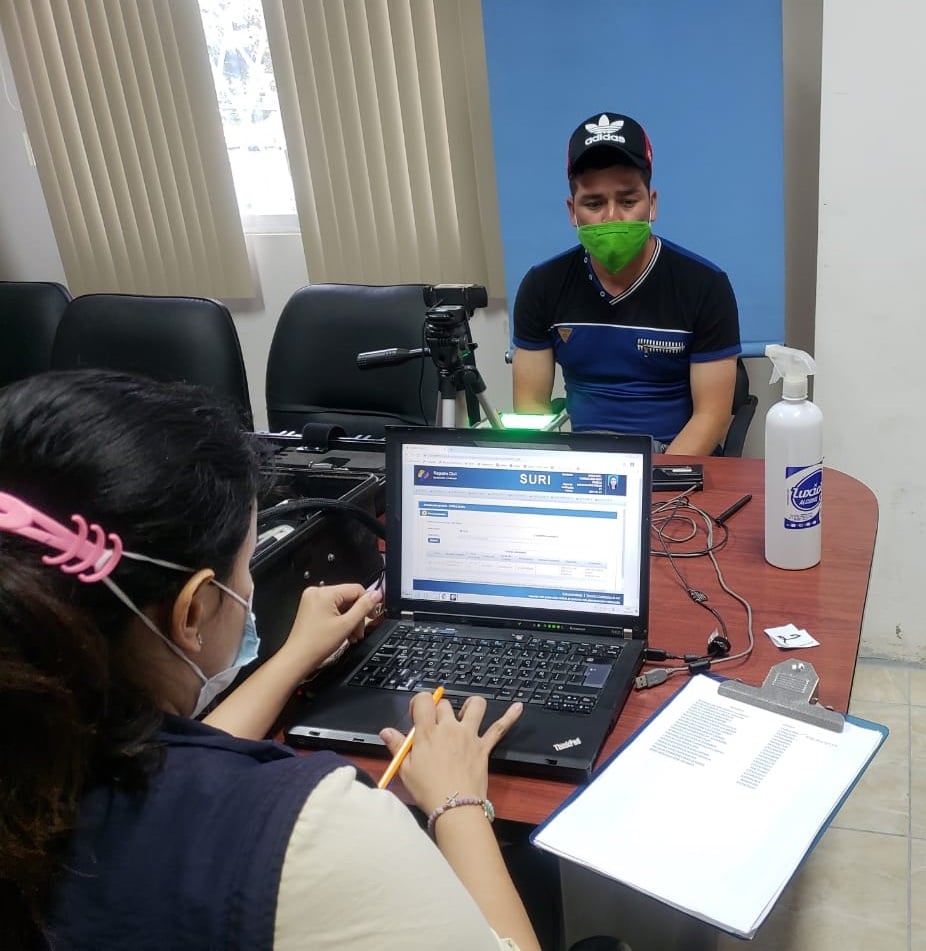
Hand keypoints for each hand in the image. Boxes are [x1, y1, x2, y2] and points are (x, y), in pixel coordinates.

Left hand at [279, 583, 382, 677]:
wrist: (298, 658)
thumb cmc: (316, 644)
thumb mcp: (346, 624)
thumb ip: (364, 607)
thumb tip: (376, 595)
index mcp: (324, 593)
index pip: (356, 589)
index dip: (367, 603)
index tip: (372, 615)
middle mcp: (316, 592)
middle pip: (348, 597)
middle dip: (357, 615)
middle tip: (359, 630)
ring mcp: (312, 600)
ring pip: (341, 604)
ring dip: (349, 619)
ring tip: (352, 634)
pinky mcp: (311, 608)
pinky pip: (332, 608)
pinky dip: (340, 619)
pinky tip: (343, 631)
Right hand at [379, 693, 522, 814]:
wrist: (455, 807)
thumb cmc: (428, 790)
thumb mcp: (406, 769)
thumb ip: (397, 746)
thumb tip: (385, 731)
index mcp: (428, 732)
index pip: (424, 700)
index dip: (419, 702)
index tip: (416, 714)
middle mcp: (449, 728)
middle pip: (445, 704)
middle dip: (438, 709)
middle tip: (435, 725)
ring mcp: (469, 735)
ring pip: (474, 706)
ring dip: (469, 705)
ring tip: (465, 712)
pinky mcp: (484, 747)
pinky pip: (499, 728)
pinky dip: (509, 716)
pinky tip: (518, 706)